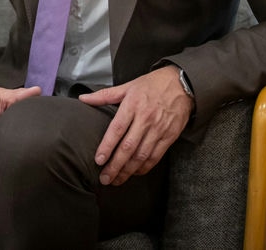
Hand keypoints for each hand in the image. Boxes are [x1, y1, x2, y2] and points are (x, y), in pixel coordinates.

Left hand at [78, 65, 192, 185]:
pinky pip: (155, 156)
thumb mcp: (128, 86)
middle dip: (115, 166)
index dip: (107, 146)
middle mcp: (145, 119)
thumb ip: (104, 95)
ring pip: (141, 155)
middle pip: (128, 147)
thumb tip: (83, 99)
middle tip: (105, 178)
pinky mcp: (169, 137)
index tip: (99, 160)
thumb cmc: (152, 85)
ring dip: (128, 170)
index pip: (117, 129)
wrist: (182, 85)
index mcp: (133, 105)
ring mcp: (158, 129)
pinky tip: (134, 172)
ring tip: (117, 180)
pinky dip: (144, 167)